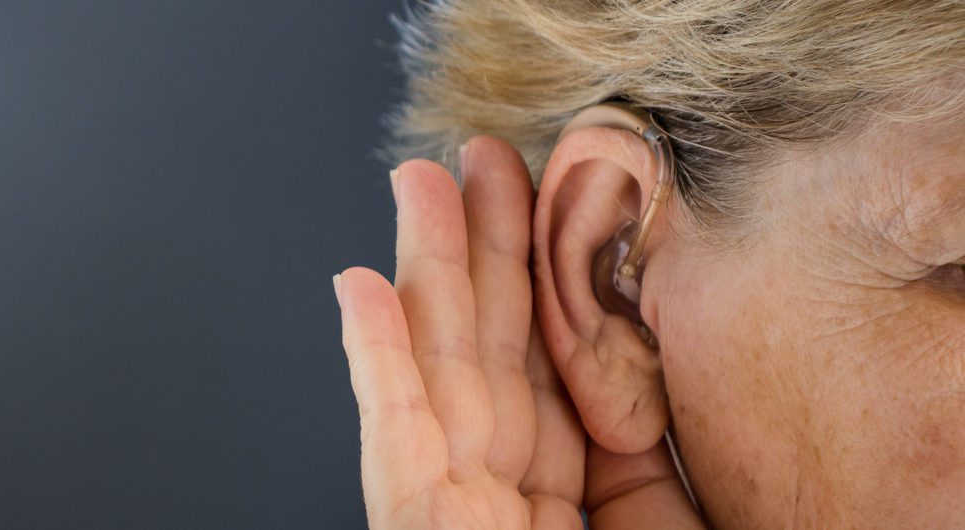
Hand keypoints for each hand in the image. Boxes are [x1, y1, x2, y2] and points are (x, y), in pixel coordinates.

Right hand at [334, 138, 705, 528]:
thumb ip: (643, 471)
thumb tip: (643, 379)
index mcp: (551, 510)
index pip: (541, 382)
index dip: (540, 286)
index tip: (547, 211)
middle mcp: (492, 503)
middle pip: (482, 357)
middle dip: (479, 248)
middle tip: (482, 160)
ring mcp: (448, 513)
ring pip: (432, 370)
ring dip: (423, 267)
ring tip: (417, 183)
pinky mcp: (415, 527)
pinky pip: (396, 435)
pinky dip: (375, 357)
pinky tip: (362, 284)